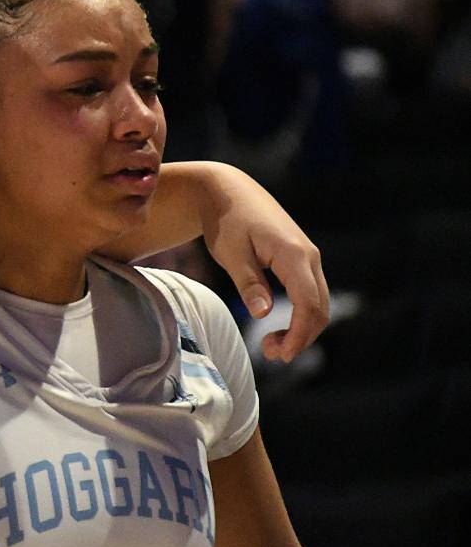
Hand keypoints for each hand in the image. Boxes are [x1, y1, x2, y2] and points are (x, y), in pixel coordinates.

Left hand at [199, 166, 328, 362]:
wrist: (228, 191)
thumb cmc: (226, 220)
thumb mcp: (230, 253)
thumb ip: (248, 283)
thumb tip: (263, 314)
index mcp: (294, 254)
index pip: (308, 304)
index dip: (299, 334)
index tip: (281, 355)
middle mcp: (309, 255)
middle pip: (320, 308)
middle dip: (301, 337)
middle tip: (271, 354)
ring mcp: (308, 256)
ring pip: (318, 302)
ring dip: (302, 328)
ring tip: (271, 345)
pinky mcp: (301, 258)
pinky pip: (310, 292)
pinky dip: (300, 314)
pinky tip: (278, 326)